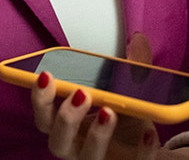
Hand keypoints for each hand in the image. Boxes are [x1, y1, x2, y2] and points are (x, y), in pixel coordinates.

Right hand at [31, 33, 160, 159]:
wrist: (145, 145)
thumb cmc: (124, 118)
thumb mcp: (124, 90)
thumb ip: (129, 68)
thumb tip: (139, 40)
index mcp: (68, 124)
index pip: (44, 116)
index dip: (40, 98)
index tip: (45, 75)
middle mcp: (77, 146)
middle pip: (57, 141)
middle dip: (66, 118)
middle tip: (81, 94)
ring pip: (88, 157)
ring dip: (96, 135)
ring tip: (109, 111)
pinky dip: (140, 150)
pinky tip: (148, 132)